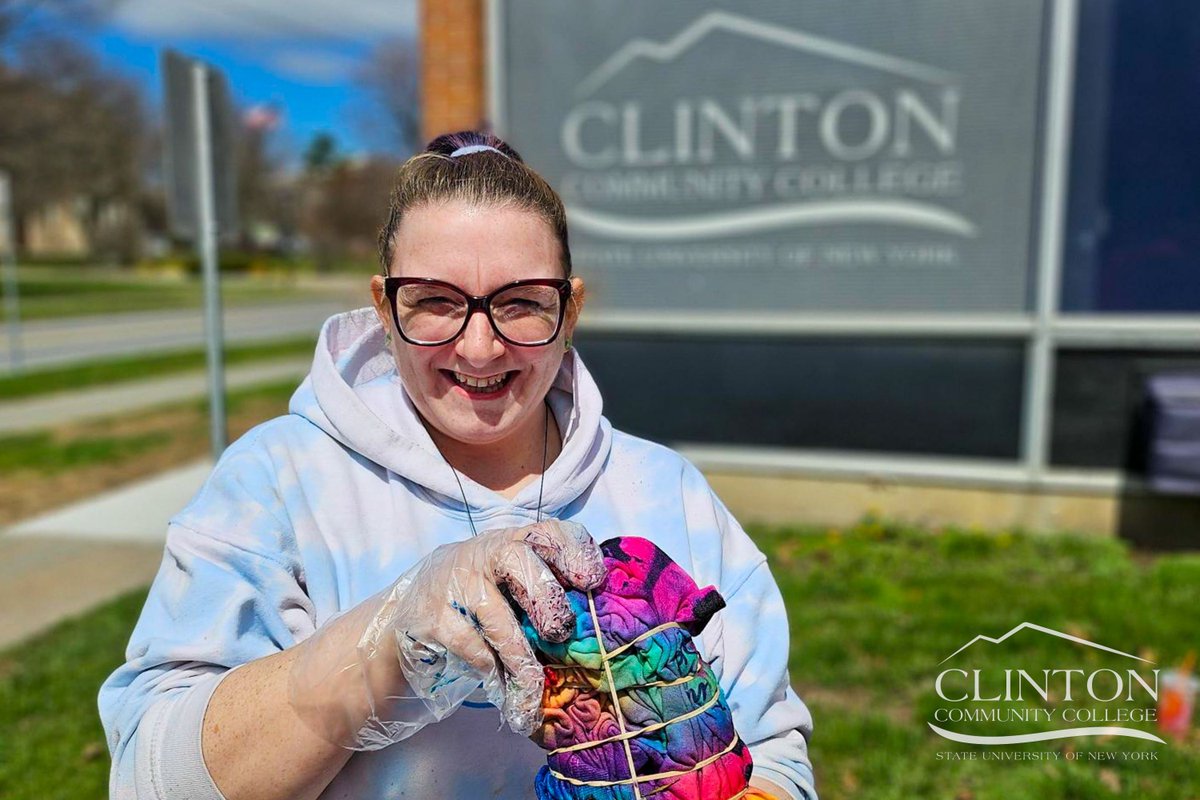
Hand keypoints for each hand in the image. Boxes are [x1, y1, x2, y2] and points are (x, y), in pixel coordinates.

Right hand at [289, 520, 605, 748]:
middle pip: (518, 557)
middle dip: (545, 595)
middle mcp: (482, 553)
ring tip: (534, 687)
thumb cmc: (475, 606)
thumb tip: (592, 628)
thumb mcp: (508, 591)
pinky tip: (499, 685)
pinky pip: (467, 642)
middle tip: (561, 632)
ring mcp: (452, 582)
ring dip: (520, 655)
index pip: (548, 530)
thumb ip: (541, 596)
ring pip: (494, 613)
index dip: (573, 550)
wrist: (403, 620)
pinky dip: (488, 667)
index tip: (591, 581)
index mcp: (511, 543)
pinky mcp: (428, 616)